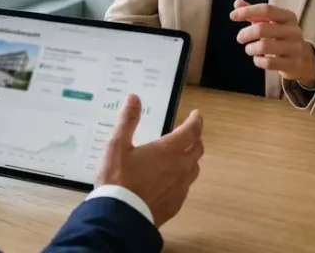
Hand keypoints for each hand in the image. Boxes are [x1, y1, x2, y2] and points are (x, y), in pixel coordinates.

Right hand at [95, 94, 203, 226]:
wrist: (120, 217)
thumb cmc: (118, 178)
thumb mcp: (116, 145)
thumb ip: (127, 121)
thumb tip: (134, 98)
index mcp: (168, 150)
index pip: (191, 131)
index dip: (196, 121)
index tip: (196, 115)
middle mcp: (180, 167)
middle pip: (198, 149)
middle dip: (196, 138)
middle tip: (189, 133)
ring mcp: (180, 187)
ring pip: (194, 168)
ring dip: (191, 158)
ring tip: (181, 155)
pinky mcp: (176, 203)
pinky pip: (186, 186)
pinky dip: (183, 177)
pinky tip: (171, 180)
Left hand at [232, 0, 314, 88]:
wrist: (305, 59)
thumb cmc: (282, 37)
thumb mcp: (271, 23)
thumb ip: (255, 14)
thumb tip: (237, 3)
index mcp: (288, 16)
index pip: (266, 9)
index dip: (247, 11)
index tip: (232, 16)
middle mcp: (294, 30)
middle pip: (262, 28)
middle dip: (246, 33)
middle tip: (240, 38)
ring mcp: (295, 48)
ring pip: (265, 46)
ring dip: (251, 48)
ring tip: (249, 49)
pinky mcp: (292, 64)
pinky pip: (269, 63)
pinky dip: (258, 61)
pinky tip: (257, 59)